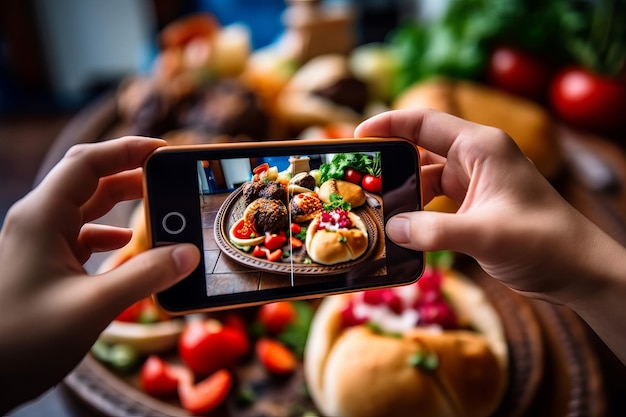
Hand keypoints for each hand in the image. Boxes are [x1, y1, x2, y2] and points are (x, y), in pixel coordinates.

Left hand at [0, 137, 199, 412]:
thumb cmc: (22, 341)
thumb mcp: (92, 307)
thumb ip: (145, 276)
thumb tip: (188, 254)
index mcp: (42, 217)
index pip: (88, 162)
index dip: (127, 149)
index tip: (165, 150)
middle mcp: (39, 222)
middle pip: (89, 179)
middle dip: (130, 174)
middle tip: (169, 179)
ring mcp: (39, 243)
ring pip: (86, 207)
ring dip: (121, 204)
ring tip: (158, 207)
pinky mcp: (44, 264)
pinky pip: (81, 234)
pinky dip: (109, 234)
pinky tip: (127, 246)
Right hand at [355, 109, 625, 306]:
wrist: (577, 270)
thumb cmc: (542, 242)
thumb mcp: (484, 235)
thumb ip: (433, 231)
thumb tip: (390, 227)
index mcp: (480, 147)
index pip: (424, 122)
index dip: (388, 124)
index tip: (356, 139)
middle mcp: (475, 158)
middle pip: (418, 150)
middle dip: (387, 163)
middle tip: (354, 180)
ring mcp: (474, 182)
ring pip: (424, 178)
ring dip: (400, 192)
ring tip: (371, 208)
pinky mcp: (473, 205)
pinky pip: (434, 201)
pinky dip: (415, 212)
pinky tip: (398, 228)